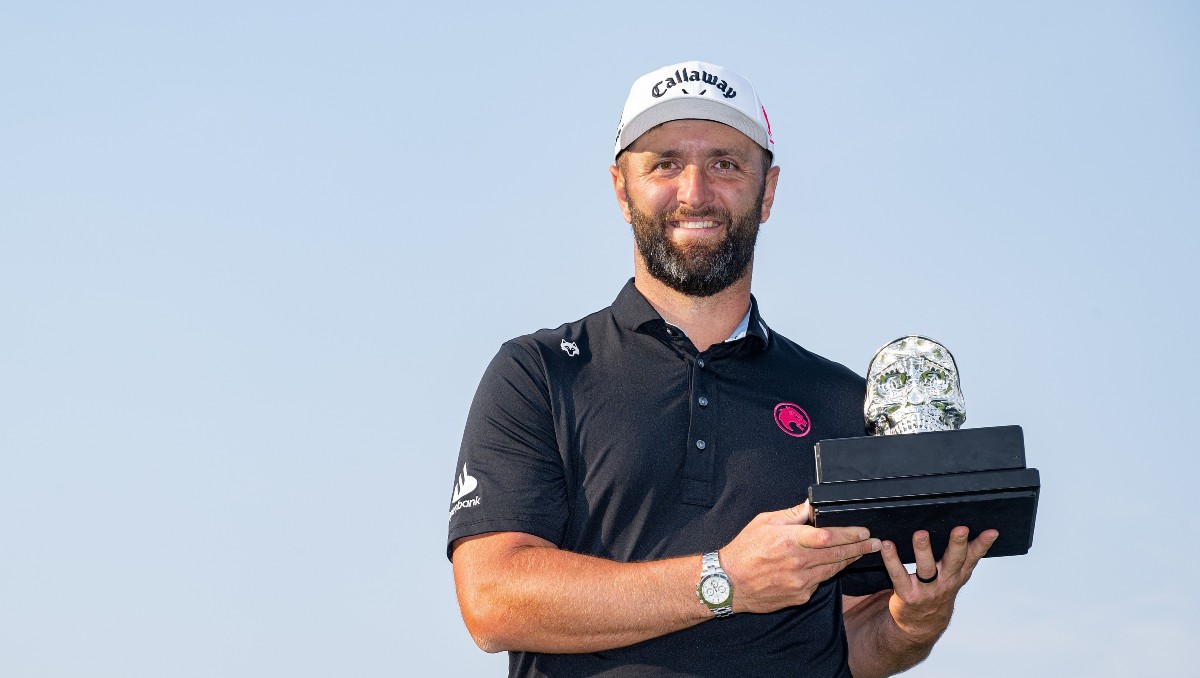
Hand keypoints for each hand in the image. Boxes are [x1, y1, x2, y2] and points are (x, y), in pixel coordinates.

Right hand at [720, 501, 880, 613]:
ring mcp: (800, 582)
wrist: (728, 583)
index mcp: (789, 541)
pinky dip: (827, 573)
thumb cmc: (744, 550)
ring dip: (848, 560)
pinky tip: (834, 566)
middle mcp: (798, 562)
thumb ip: (792, 515)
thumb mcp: (764, 522)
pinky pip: (819, 582)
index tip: (864, 531)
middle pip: (837, 555)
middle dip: (860, 548)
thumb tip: (811, 506)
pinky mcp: (799, 596)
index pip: (829, 536)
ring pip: (832, 570)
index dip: (850, 534)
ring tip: (861, 552)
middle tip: (876, 543)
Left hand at [880, 527, 998, 642]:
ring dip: (923, 550)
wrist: (921, 625)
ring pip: (926, 568)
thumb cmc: (938, 592)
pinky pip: (899, 575)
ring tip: (921, 534)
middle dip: (957, 545)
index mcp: (957, 575)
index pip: (973, 558)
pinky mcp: (908, 594)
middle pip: (954, 562)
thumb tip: (977, 530)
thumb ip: (966, 557)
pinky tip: (888, 546)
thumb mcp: (956, 577)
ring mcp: (927, 590)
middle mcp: (945, 581)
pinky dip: (892, 560)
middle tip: (960, 529)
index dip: (982, 546)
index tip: (991, 532)